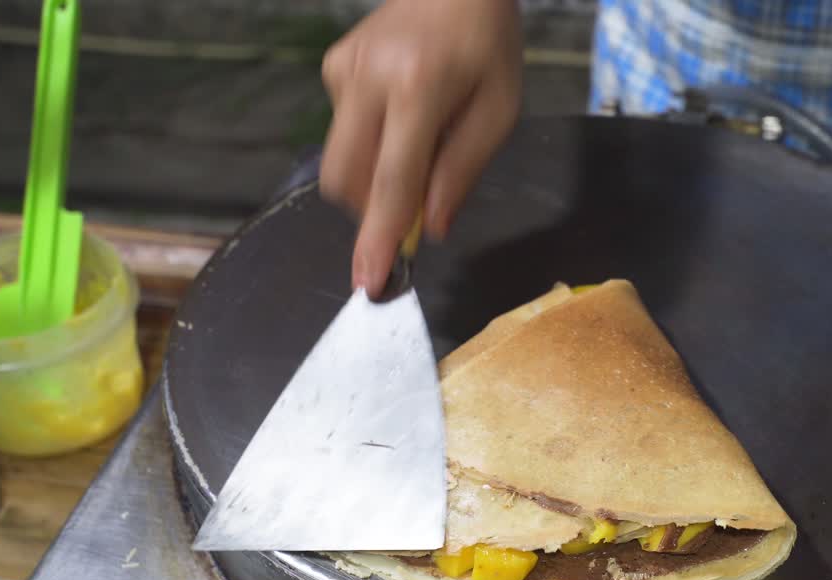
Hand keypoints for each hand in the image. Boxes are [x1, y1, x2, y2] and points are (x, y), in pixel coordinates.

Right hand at [320, 0, 522, 293]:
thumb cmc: (487, 46)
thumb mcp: (499, 112)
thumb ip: (462, 172)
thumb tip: (430, 228)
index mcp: (418, 89)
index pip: (391, 181)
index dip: (378, 237)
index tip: (368, 281)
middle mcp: (368, 79)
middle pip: (348, 181)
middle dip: (375, 210)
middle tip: (417, 203)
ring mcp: (342, 71)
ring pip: (340, 162)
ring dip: (375, 178)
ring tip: (418, 142)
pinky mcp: (332, 68)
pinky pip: (344, 131)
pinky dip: (372, 142)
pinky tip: (403, 112)